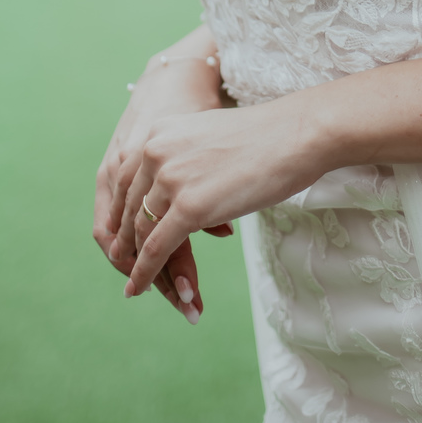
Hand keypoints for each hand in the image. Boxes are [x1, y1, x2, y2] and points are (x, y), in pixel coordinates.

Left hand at [110, 96, 328, 298]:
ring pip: (142, 232)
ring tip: (136, 282)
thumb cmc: (266, 138)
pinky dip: (144, 274)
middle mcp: (156, 153)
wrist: (296, 135)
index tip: (125, 236)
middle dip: (130, 241)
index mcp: (160, 132)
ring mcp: (170, 181)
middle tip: (125, 264)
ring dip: (138, 262)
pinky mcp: (188, 208)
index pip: (130, 182)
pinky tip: (137, 290)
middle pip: (132, 208)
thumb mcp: (210, 140)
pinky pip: (155, 249)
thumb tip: (183, 187)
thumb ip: (187, 160)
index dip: (125, 214)